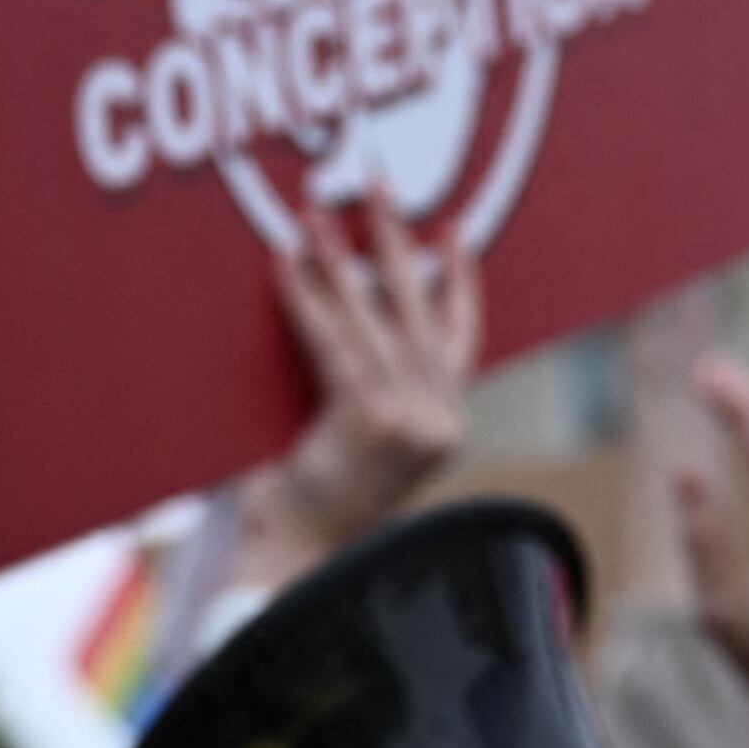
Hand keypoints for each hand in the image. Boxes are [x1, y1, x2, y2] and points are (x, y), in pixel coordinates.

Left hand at [236, 208, 479, 587]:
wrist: (299, 562)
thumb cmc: (318, 509)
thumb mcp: (364, 451)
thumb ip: (377, 398)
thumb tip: (361, 330)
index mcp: (444, 427)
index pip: (462, 340)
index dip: (460, 283)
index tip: (453, 232)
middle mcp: (436, 420)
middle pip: (421, 312)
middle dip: (398, 243)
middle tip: (380, 184)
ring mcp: (407, 420)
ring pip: (375, 320)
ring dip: (344, 259)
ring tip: (317, 213)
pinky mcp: (366, 420)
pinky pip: (334, 343)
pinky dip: (307, 297)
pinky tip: (286, 261)